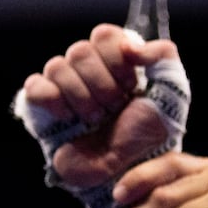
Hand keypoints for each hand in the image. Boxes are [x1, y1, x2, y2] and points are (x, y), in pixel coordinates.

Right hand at [21, 23, 178, 190]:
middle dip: (103, 85)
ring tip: (97, 120)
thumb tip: (130, 44)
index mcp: (115, 61)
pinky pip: (35, 85)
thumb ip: (163, 55)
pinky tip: (69, 118)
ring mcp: (63, 87)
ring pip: (57, 66)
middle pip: (80, 50)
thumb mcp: (172, 93)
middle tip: (115, 108)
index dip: (116, 60)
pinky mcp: (42, 107)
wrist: (126, 172)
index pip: (104, 34)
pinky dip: (53, 100)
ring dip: (83, 98)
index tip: (131, 87)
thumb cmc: (149, 136)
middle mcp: (88, 70)